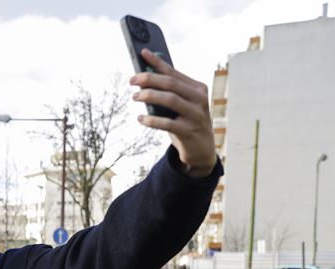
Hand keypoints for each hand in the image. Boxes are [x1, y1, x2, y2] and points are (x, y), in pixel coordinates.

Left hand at [130, 48, 215, 177]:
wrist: (202, 149)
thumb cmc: (186, 122)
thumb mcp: (181, 105)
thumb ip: (168, 92)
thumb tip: (144, 79)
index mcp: (197, 88)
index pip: (174, 72)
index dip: (157, 61)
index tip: (142, 53)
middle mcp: (199, 99)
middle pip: (170, 83)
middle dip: (149, 79)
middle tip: (132, 80)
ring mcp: (196, 115)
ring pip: (169, 99)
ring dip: (149, 96)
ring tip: (134, 97)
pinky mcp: (189, 131)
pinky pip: (167, 123)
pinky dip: (151, 120)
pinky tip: (141, 118)